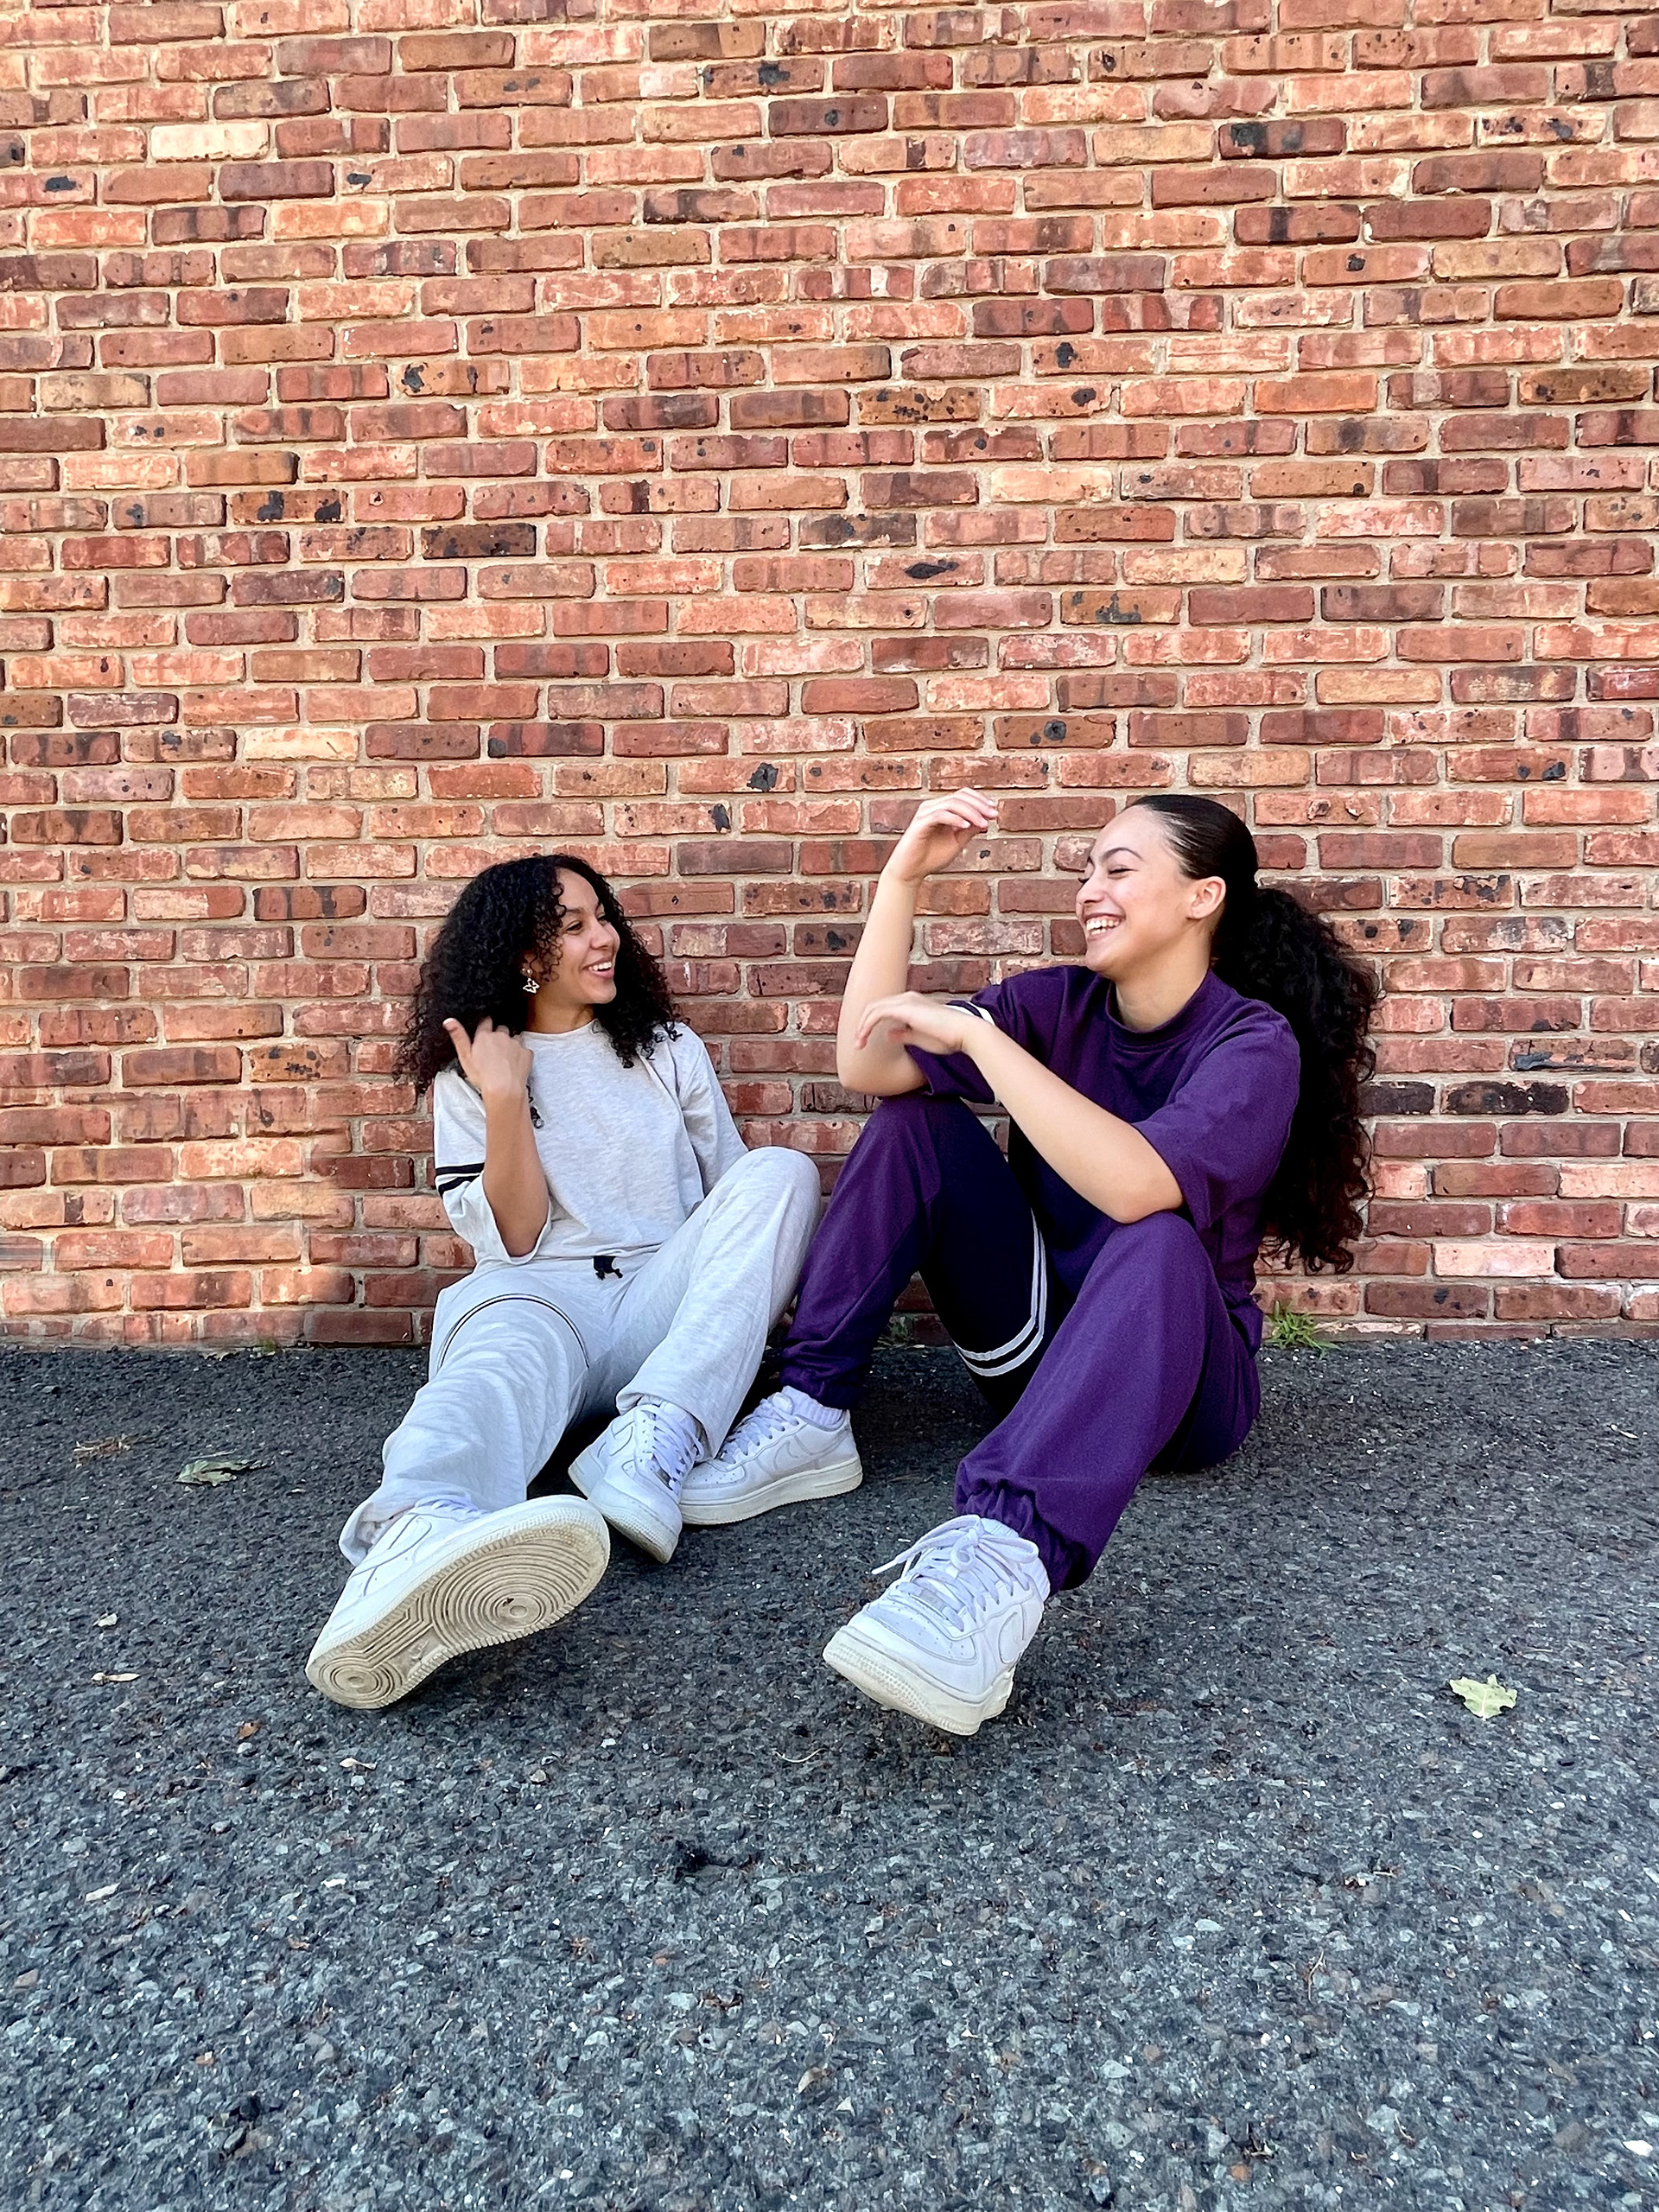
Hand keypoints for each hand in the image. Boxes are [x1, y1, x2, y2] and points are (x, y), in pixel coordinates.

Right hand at [443, 1016, 532, 1105]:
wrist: (504, 1089)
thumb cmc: (483, 1075)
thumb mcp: (464, 1056)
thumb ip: (458, 1036)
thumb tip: (449, 1021)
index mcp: (485, 1036)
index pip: (486, 1022)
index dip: (485, 1026)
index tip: (485, 1031)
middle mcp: (501, 1036)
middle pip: (501, 1028)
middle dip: (498, 1035)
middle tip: (494, 1049)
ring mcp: (515, 1043)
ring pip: (514, 1037)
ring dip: (510, 1044)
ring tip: (505, 1058)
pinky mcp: (526, 1053)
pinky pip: (525, 1049)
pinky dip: (521, 1055)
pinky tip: (515, 1064)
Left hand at [852, 991, 976, 1060]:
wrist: (965, 1033)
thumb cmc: (948, 1038)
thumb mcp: (920, 1037)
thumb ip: (903, 1034)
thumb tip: (888, 1034)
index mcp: (912, 1003)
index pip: (884, 1009)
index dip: (870, 1024)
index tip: (864, 1042)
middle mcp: (907, 998)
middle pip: (875, 1007)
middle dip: (862, 1025)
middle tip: (857, 1044)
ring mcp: (906, 1001)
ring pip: (873, 1009)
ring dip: (862, 1026)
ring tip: (858, 1044)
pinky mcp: (905, 1008)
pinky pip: (877, 1014)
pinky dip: (867, 1026)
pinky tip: (863, 1038)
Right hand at [884, 787, 997, 886]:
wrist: (910, 872)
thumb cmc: (930, 857)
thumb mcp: (956, 843)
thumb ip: (968, 830)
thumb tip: (985, 820)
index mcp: (941, 809)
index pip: (963, 795)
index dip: (980, 800)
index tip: (995, 811)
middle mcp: (932, 807)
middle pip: (959, 796)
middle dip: (979, 805)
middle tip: (994, 815)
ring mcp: (925, 813)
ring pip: (952, 803)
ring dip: (971, 812)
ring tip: (983, 823)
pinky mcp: (920, 823)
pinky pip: (940, 815)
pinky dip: (955, 819)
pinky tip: (966, 826)